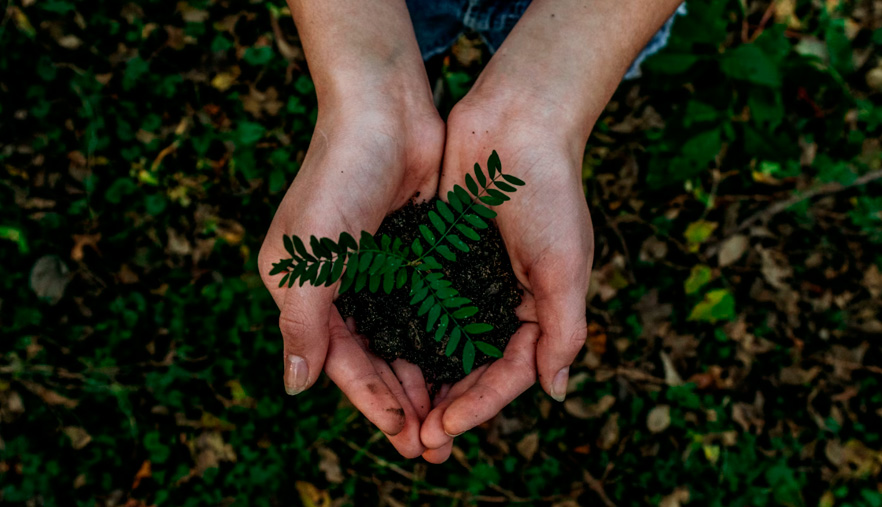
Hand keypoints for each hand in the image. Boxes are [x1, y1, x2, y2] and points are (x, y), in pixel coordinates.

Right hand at [258, 103, 444, 457]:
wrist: (384, 110)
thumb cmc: (338, 178)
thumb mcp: (310, 257)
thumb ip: (302, 324)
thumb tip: (295, 387)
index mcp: (303, 290)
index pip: (340, 360)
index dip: (371, 400)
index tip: (404, 435)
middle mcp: (339, 286)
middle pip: (373, 358)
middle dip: (402, 401)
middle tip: (434, 445)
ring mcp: (378, 271)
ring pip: (403, 340)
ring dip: (425, 378)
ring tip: (452, 418)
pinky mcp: (412, 254)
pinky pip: (427, 308)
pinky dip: (442, 339)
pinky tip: (464, 366)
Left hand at [419, 96, 594, 462]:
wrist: (515, 123)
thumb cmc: (549, 192)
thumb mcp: (565, 265)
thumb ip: (563, 330)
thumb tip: (555, 392)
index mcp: (538, 309)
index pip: (509, 373)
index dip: (480, 406)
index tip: (445, 428)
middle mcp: (502, 301)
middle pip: (473, 368)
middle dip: (448, 405)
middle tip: (417, 439)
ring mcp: (469, 280)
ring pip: (442, 344)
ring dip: (423, 379)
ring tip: (396, 412)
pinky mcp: (438, 257)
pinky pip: (420, 305)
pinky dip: (405, 333)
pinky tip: (381, 356)